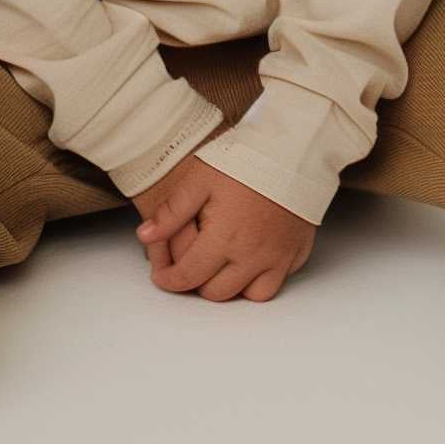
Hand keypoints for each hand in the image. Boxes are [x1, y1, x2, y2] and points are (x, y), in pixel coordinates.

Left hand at [128, 152, 314, 301]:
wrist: (294, 148)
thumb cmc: (247, 159)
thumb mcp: (199, 178)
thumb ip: (172, 211)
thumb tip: (146, 236)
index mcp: (225, 240)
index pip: (188, 277)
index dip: (168, 280)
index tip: (161, 274)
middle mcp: (253, 256)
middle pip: (218, 293)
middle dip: (197, 284)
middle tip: (189, 266)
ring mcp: (280, 256)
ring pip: (252, 295)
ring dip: (234, 287)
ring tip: (222, 266)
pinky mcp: (298, 251)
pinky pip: (278, 279)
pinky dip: (262, 276)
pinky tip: (252, 256)